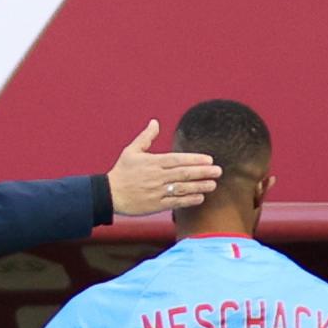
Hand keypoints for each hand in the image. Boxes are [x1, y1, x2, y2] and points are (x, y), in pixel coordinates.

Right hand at [106, 121, 222, 215]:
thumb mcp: (131, 151)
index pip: (178, 159)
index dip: (195, 159)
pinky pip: (175, 202)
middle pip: (184, 173)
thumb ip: (146, 137)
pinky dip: (188, 200)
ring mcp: (157, 191)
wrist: (109, 194)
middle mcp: (157, 176)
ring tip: (213, 185)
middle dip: (203, 172)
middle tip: (218, 171)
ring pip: (182, 188)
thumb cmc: (121, 172)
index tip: (209, 160)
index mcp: (153, 162)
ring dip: (199, 186)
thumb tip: (155, 122)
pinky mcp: (155, 205)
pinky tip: (199, 198)